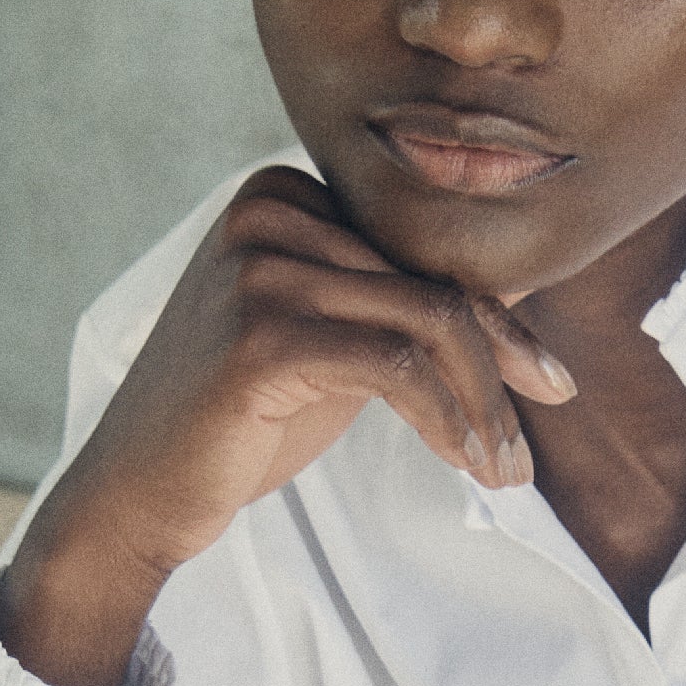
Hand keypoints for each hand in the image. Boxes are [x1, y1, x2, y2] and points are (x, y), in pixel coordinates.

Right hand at [0, 165, 577, 685]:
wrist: (137, 491)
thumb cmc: (236, 424)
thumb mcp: (328, 345)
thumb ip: (394, 307)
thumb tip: (517, 304)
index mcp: (282, 195)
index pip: (421, 255)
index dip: (499, 325)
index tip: (547, 387)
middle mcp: (267, 211)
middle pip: (432, 284)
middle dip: (501, 371)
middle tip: (525, 452)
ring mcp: (260, 266)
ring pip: (428, 323)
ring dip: (482, 407)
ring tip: (503, 472)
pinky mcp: (261, 332)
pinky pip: (396, 367)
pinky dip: (445, 419)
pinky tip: (462, 462)